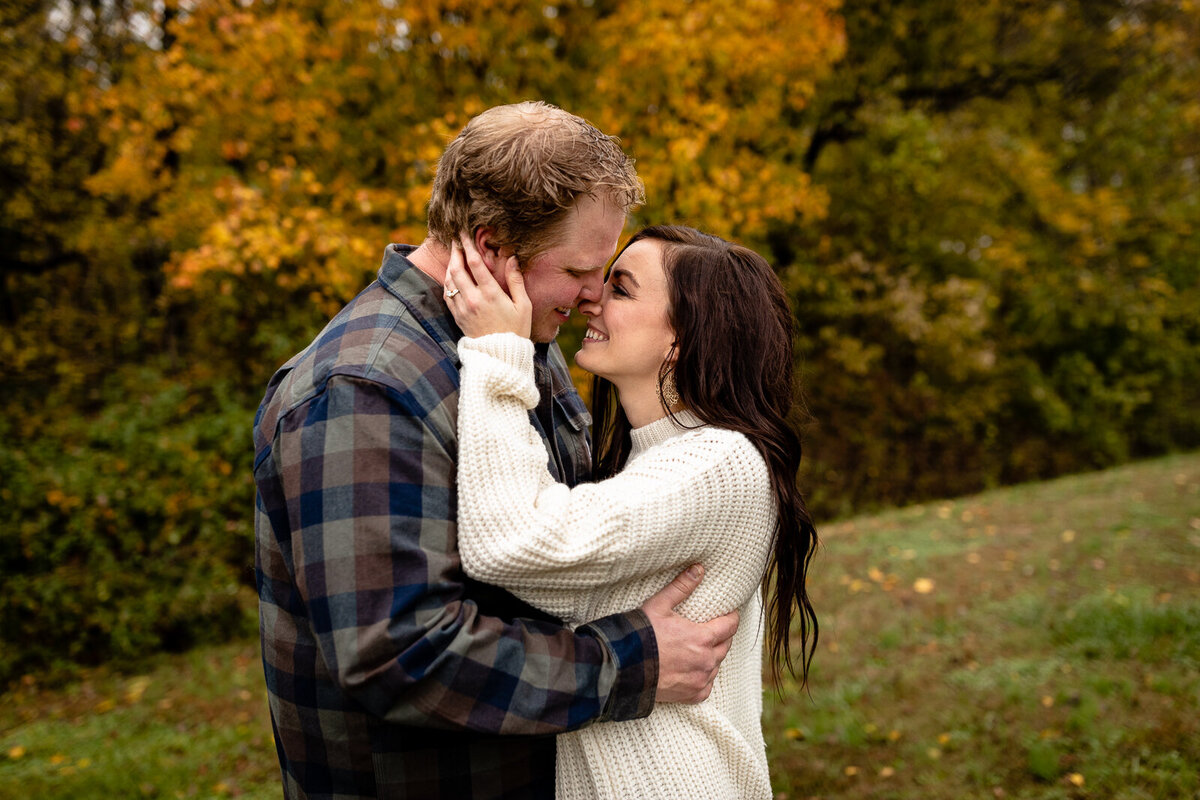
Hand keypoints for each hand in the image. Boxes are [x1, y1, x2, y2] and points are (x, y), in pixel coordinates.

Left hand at [444, 235, 531, 337]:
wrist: (501, 356)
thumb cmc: (516, 330)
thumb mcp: (523, 305)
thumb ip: (516, 281)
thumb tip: (512, 258)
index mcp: (491, 294)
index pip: (475, 263)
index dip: (468, 246)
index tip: (465, 234)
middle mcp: (473, 300)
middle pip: (457, 269)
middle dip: (456, 252)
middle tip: (456, 240)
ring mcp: (463, 309)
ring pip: (449, 281)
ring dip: (450, 265)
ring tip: (453, 255)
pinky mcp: (458, 317)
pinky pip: (447, 295)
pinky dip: (447, 282)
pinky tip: (451, 276)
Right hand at [642, 565, 738, 703]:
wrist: (622, 668)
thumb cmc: (640, 635)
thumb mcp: (659, 605)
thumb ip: (681, 587)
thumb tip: (699, 569)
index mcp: (702, 638)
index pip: (730, 626)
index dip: (731, 617)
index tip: (728, 613)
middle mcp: (706, 661)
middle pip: (725, 645)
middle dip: (722, 635)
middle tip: (713, 628)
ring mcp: (699, 680)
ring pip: (717, 665)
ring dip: (713, 656)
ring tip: (702, 648)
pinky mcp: (691, 695)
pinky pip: (707, 686)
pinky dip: (704, 677)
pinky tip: (695, 670)